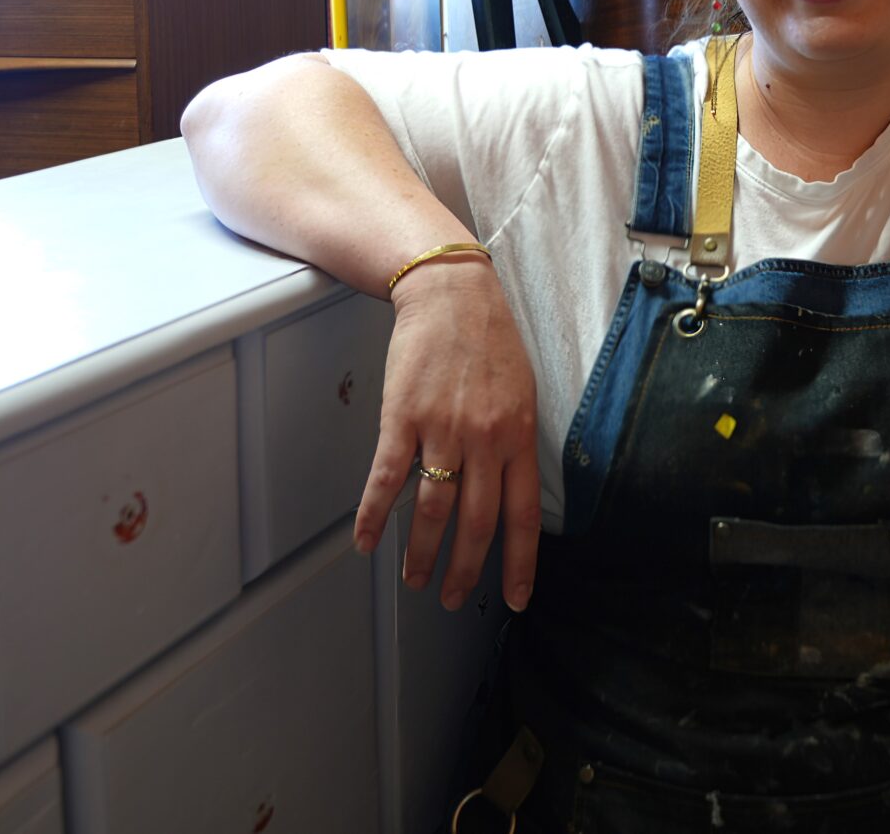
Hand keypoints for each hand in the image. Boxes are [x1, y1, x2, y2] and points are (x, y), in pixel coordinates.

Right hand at [355, 259, 541, 612]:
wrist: (451, 292)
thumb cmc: (488, 339)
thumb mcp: (522, 392)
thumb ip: (515, 442)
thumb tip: (508, 490)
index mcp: (519, 436)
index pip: (523, 515)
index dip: (519, 563)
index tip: (515, 597)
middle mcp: (486, 439)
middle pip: (476, 523)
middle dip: (464, 570)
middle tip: (452, 598)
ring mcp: (443, 429)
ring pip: (433, 509)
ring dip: (421, 552)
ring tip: (414, 579)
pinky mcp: (404, 417)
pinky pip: (387, 478)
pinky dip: (375, 515)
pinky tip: (367, 540)